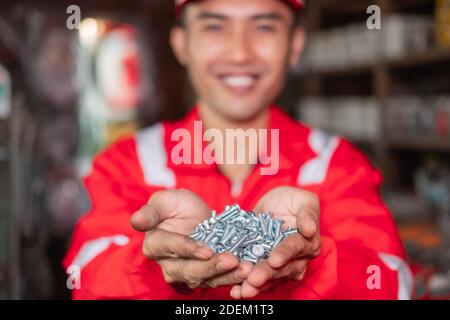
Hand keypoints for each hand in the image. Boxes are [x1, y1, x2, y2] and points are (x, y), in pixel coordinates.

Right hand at [131, 189, 251, 288]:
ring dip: (226, 275)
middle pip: (187, 270)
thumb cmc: (176, 205)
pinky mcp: (205, 275)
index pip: (169, 248)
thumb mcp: (164, 201)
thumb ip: (151, 211)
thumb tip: (136, 221)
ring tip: (246, 269)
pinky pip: (218, 279)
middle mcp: (168, 263)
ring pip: (204, 278)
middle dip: (211, 267)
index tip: (206, 250)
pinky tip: (247, 272)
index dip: (187, 249)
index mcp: (155, 244)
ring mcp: (187, 272)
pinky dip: (233, 277)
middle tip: (232, 259)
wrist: (195, 214)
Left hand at [230, 186, 320, 298]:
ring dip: (255, 286)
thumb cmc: (293, 200)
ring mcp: (279, 267)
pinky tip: (233, 291)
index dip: (284, 254)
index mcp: (308, 243)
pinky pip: (255, 280)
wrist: (275, 205)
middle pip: (281, 269)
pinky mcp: (263, 268)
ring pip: (269, 279)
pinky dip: (243, 285)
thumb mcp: (303, 200)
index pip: (295, 248)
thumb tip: (310, 229)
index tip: (274, 260)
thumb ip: (307, 214)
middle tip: (253, 280)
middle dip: (266, 274)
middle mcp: (296, 260)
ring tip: (242, 291)